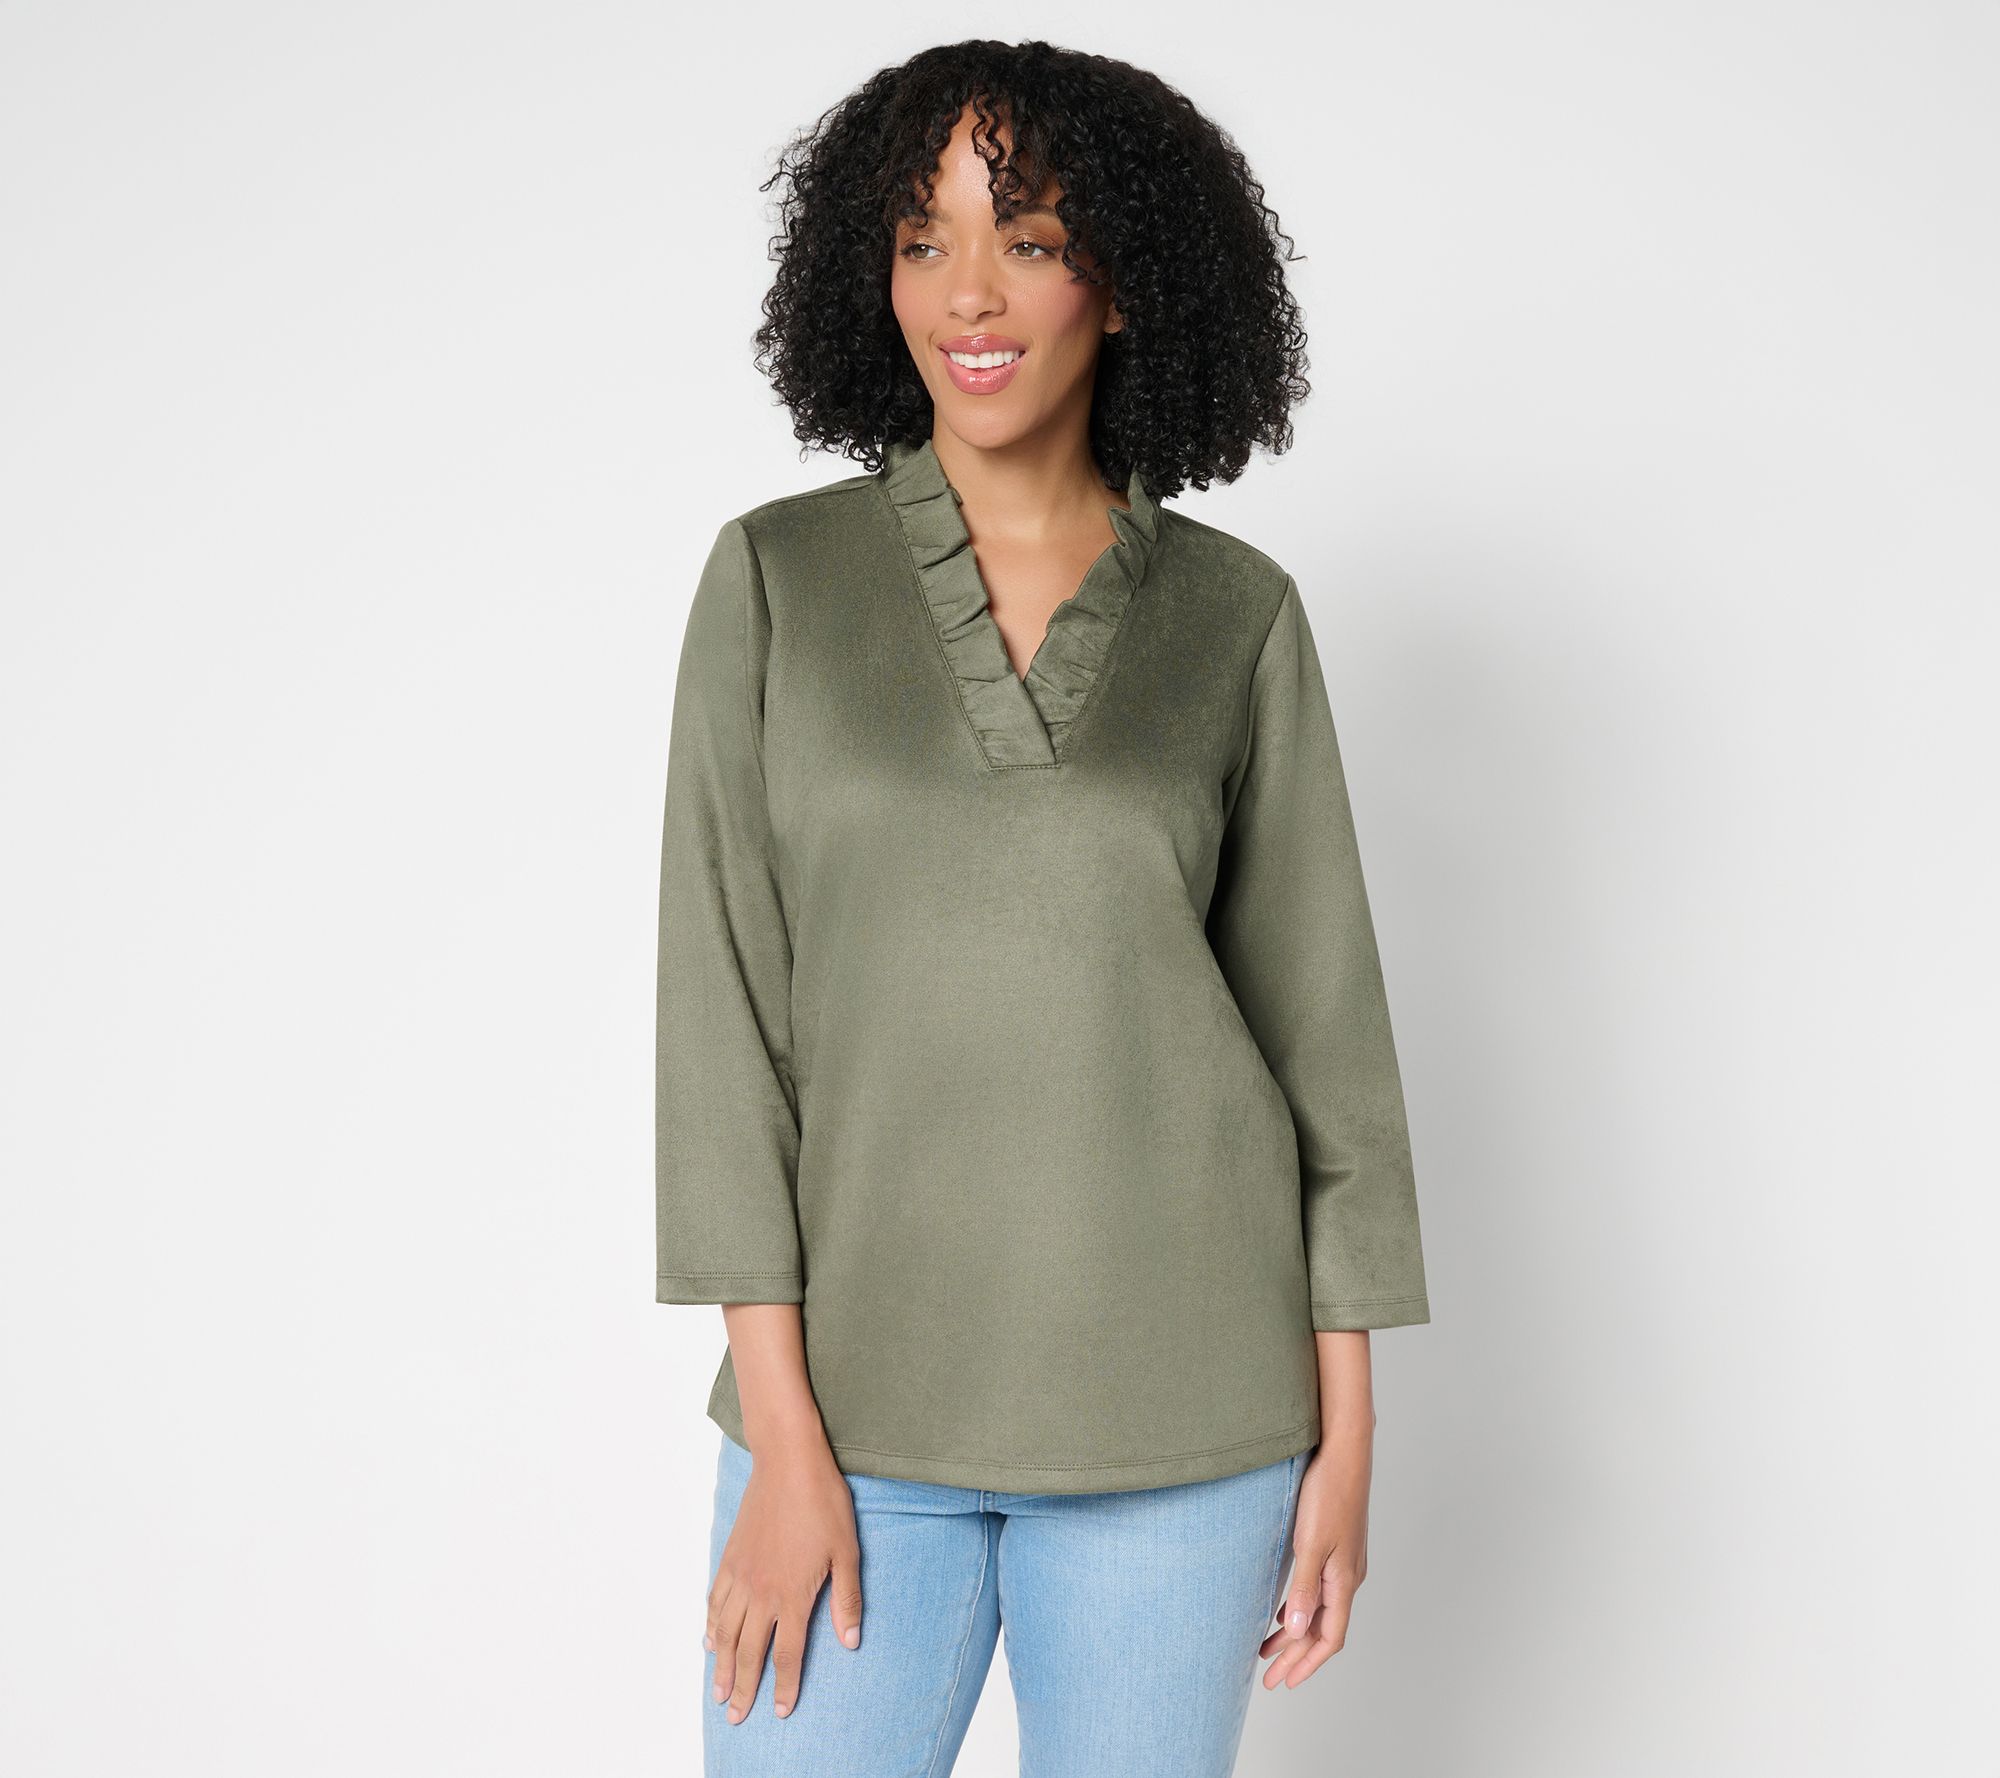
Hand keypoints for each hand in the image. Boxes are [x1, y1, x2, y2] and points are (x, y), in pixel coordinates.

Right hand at [705, 1437, 864, 1721]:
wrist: (788, 1462)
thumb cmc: (824, 1503)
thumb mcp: (847, 1552)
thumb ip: (847, 1600)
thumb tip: (850, 1641)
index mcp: (793, 1595)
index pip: (787, 1654)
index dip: (784, 1686)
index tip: (780, 1712)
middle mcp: (762, 1592)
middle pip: (748, 1652)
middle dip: (742, 1688)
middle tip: (735, 1717)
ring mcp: (741, 1575)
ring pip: (725, 1632)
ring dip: (720, 1665)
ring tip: (718, 1691)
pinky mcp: (730, 1557)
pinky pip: (715, 1601)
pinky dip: (710, 1625)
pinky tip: (708, 1641)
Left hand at [1260, 1420, 1371, 1688]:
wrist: (1344, 1453)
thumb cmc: (1328, 1494)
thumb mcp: (1310, 1544)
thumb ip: (1304, 1588)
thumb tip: (1298, 1630)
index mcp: (1344, 1581)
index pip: (1329, 1638)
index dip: (1307, 1663)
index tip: (1284, 1682)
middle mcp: (1348, 1577)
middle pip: (1323, 1630)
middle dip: (1297, 1656)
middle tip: (1270, 1678)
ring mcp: (1344, 1562)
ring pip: (1320, 1610)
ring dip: (1296, 1633)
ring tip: (1268, 1649)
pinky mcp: (1336, 1547)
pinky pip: (1319, 1590)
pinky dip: (1301, 1607)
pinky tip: (1284, 1610)